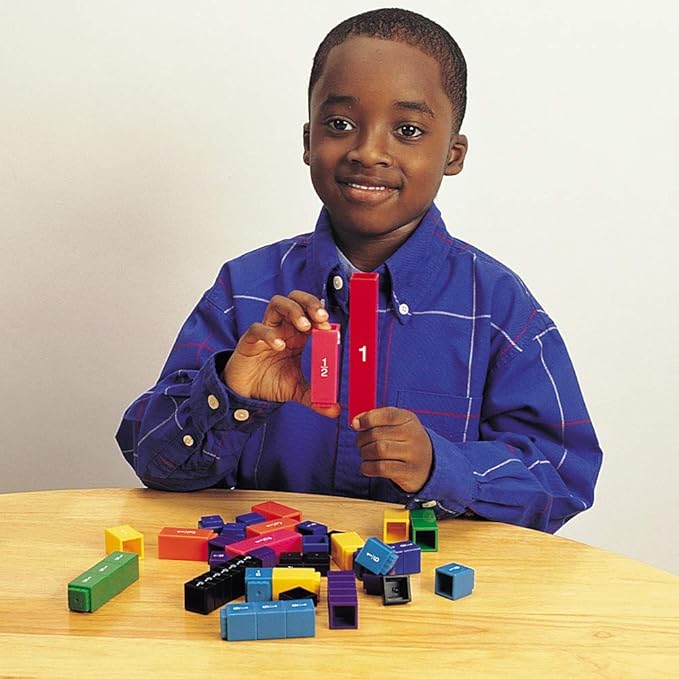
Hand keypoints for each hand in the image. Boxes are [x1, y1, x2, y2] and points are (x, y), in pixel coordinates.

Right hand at [223, 291, 339, 417]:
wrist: (245, 394)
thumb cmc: (270, 384)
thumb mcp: (297, 391)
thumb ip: (315, 398)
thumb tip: (335, 410)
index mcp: (297, 335)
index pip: (310, 313)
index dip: (320, 315)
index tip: (330, 326)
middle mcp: (282, 328)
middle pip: (296, 300)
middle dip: (310, 303)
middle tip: (321, 317)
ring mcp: (266, 331)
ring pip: (277, 304)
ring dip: (293, 310)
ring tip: (304, 326)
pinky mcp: (249, 340)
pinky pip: (258, 329)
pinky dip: (269, 334)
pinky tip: (280, 346)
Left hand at [351, 407, 432, 492]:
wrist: (428, 464)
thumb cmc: (404, 440)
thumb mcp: (396, 424)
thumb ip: (376, 418)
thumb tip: (356, 422)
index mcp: (409, 419)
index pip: (386, 415)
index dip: (367, 419)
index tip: (356, 424)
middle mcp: (413, 435)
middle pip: (377, 434)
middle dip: (362, 439)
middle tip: (360, 443)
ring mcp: (413, 454)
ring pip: (378, 450)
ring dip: (364, 453)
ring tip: (365, 454)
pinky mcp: (408, 472)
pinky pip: (381, 468)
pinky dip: (367, 467)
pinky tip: (367, 466)